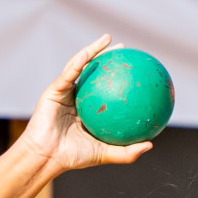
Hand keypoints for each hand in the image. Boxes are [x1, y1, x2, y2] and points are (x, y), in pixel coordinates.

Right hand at [16, 36, 153, 172]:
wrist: (47, 157)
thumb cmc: (73, 157)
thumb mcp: (104, 154)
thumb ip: (126, 152)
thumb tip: (150, 145)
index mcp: (86, 109)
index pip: (104, 88)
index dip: (117, 77)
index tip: (133, 69)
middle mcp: (76, 97)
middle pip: (93, 71)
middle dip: (107, 56)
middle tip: (123, 49)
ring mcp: (64, 92)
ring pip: (80, 65)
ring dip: (93, 50)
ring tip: (108, 39)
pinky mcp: (54, 90)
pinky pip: (69, 73)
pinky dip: (79, 61)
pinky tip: (90, 53)